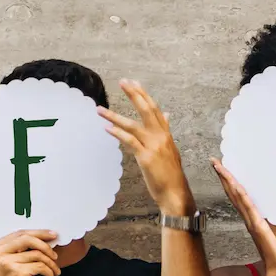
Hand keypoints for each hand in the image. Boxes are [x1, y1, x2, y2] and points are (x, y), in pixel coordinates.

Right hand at [0, 229, 59, 275]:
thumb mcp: (4, 263)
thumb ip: (17, 250)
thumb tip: (42, 240)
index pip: (20, 233)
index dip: (39, 233)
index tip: (53, 235)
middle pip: (28, 239)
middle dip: (46, 245)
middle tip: (56, 254)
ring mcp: (7, 262)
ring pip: (38, 254)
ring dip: (51, 263)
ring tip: (55, 271)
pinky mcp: (17, 273)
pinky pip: (41, 267)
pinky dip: (49, 273)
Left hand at [98, 81, 193, 215]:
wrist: (176, 193)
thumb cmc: (171, 174)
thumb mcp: (171, 149)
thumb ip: (166, 131)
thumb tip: (166, 115)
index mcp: (166, 135)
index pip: (155, 109)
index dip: (144, 95)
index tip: (134, 83)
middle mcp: (161, 137)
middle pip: (147, 110)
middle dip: (134, 94)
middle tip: (123, 82)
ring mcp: (154, 146)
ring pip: (133, 125)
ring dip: (114, 116)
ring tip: (99, 109)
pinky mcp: (146, 157)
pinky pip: (130, 141)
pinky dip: (118, 133)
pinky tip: (107, 128)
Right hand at [211, 159, 275, 275]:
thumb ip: (272, 219)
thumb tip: (272, 208)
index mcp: (253, 217)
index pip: (239, 196)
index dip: (231, 181)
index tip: (224, 166)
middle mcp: (249, 218)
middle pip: (233, 193)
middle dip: (224, 176)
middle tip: (215, 160)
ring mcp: (252, 222)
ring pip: (238, 197)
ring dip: (229, 181)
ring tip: (220, 167)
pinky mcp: (259, 228)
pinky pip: (249, 208)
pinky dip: (242, 196)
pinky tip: (236, 185)